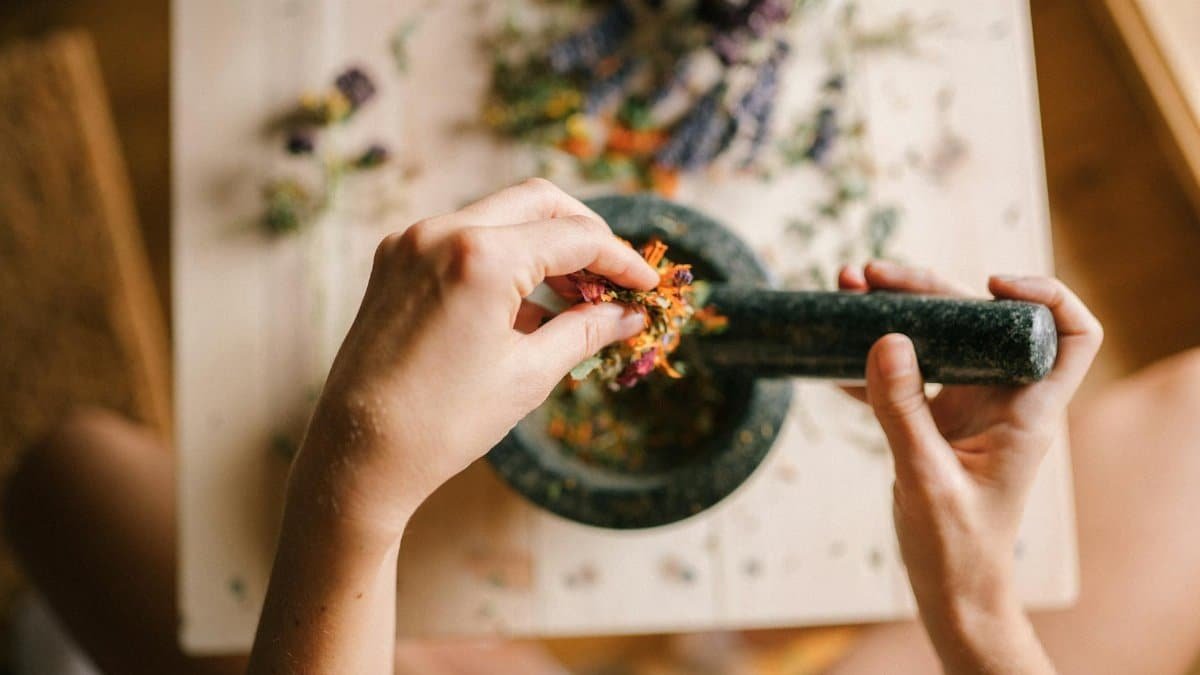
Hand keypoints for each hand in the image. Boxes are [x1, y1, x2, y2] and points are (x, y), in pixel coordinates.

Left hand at [290, 178, 656, 543]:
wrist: (358, 456)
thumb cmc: (444, 423)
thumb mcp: (529, 374)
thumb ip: (586, 330)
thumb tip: (630, 315)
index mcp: (480, 257)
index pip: (574, 238)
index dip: (621, 260)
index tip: (647, 286)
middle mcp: (441, 232)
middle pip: (538, 202)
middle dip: (584, 235)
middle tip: (614, 277)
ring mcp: (411, 243)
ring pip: (499, 217)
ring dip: (544, 246)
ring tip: (577, 299)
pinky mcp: (393, 261)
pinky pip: (463, 240)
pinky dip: (503, 260)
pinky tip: (527, 305)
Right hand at [838, 261, 1101, 673]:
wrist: (949, 588)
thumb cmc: (956, 547)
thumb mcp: (924, 477)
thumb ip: (902, 409)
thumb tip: (886, 337)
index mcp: (1026, 410)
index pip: (1067, 335)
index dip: (1041, 296)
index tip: (987, 284)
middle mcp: (1001, 398)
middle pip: (977, 319)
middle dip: (925, 287)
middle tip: (868, 274)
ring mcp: (967, 406)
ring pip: (937, 338)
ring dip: (892, 311)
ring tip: (845, 288)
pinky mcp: (934, 419)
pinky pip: (904, 372)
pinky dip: (870, 358)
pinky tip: (832, 351)